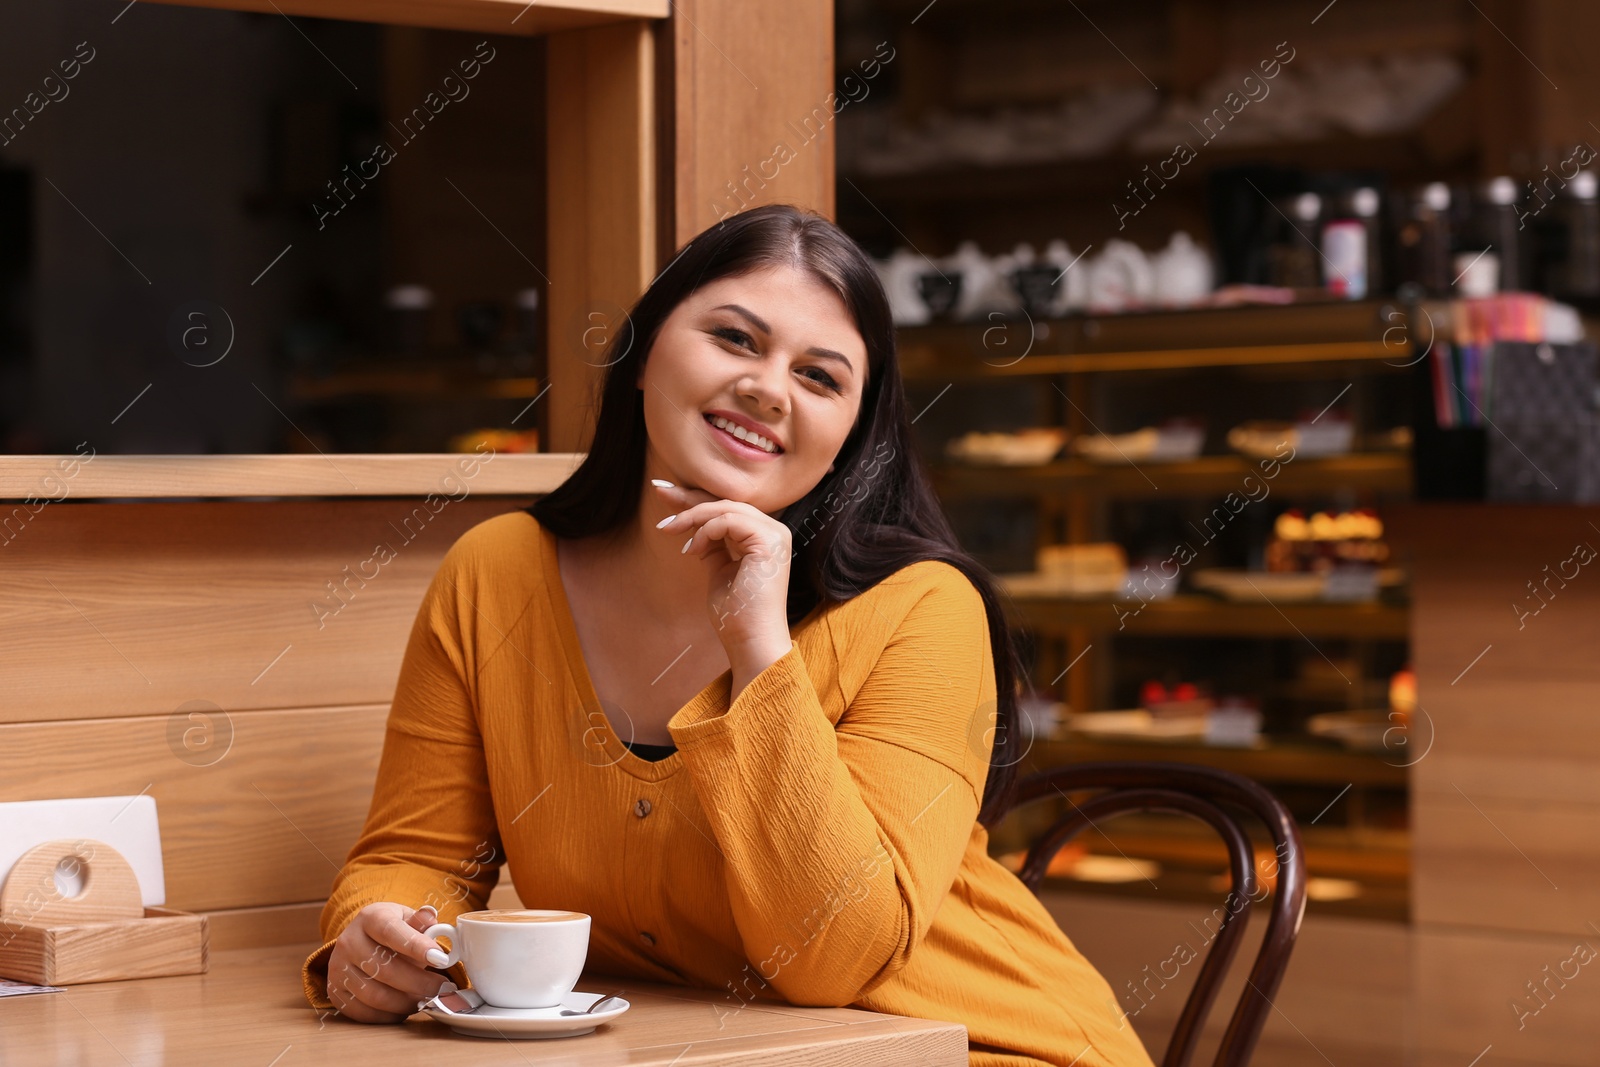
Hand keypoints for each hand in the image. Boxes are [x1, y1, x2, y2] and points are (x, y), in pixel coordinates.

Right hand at [326, 902, 452, 1022]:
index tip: (440, 959)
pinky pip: (364, 1012)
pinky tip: (406, 1008)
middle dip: (419, 982)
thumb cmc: (392, 931)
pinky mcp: (335, 993)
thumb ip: (420, 922)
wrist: (361, 941)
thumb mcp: (406, 918)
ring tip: (426, 999)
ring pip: (375, 995)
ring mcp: (338, 969)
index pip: (391, 931)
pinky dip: (390, 1015)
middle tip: (443, 988)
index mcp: (369, 918)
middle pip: (385, 969)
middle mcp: (348, 942)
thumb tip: (431, 917)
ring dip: (406, 1002)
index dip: (416, 946)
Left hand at [653, 480, 793, 662]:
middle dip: (689, 497)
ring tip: (669, 530)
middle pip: (726, 503)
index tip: (666, 495)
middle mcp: (774, 531)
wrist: (749, 640)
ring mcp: (775, 535)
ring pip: (725, 508)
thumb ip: (713, 546)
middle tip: (659, 491)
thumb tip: (694, 529)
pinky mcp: (769, 541)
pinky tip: (692, 550)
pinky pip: (728, 521)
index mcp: (764, 538)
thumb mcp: (719, 570)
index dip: (696, 501)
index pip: (727, 510)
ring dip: (692, 517)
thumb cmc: (735, 614)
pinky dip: (705, 532)